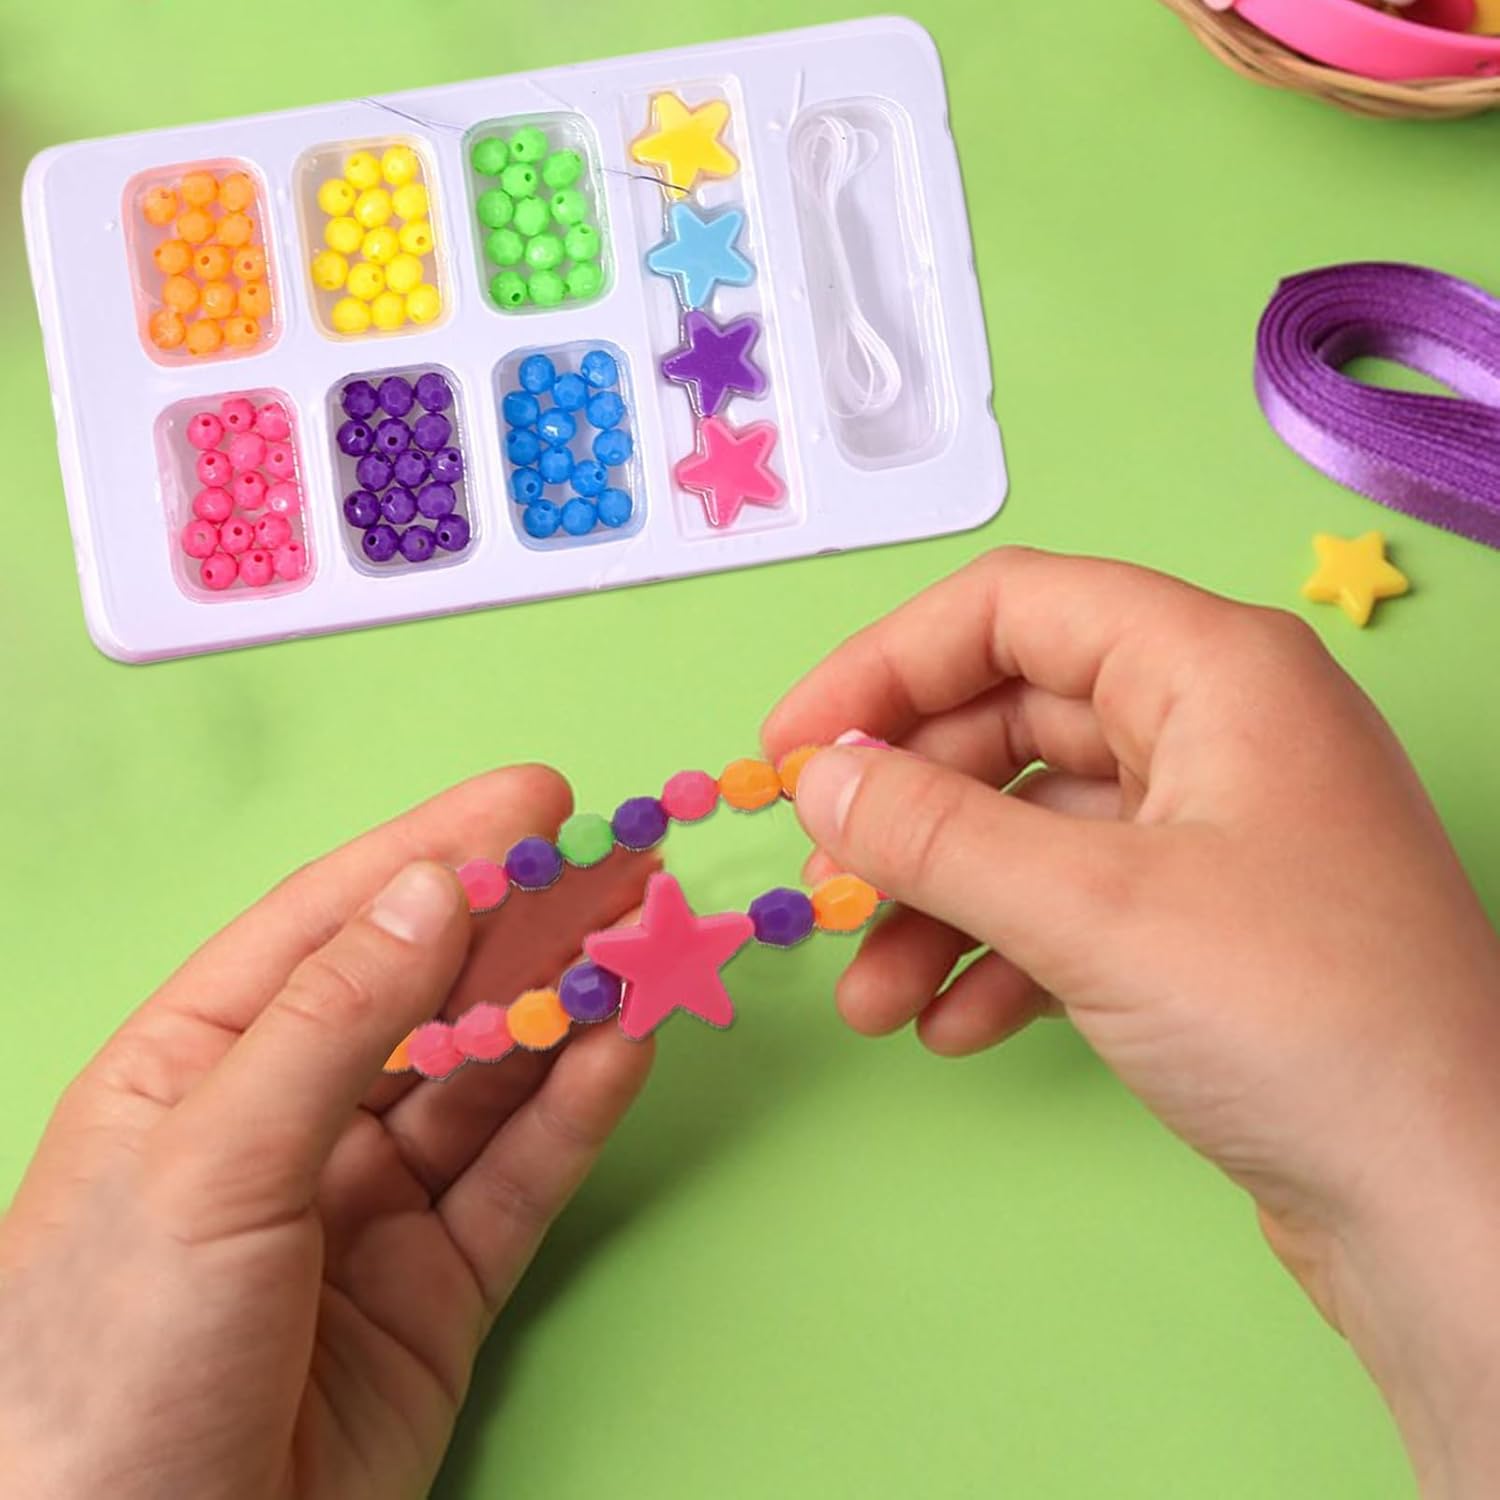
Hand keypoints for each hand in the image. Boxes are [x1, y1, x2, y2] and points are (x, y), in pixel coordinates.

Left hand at [0, 768, 653, 1499]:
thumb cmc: (104, 1367)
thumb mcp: (207, 1164)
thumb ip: (334, 1019)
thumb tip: (437, 888)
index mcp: (198, 1061)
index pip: (333, 923)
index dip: (439, 850)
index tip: (536, 800)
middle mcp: (290, 1116)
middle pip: (430, 989)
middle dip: (526, 921)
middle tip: (625, 858)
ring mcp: (369, 1202)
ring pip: (490, 1076)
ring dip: (569, 1005)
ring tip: (649, 938)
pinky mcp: (437, 1284)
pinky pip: (519, 1174)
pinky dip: (578, 1109)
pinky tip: (626, 1045)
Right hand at [764, 549, 1499, 1497]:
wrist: (1454, 1208)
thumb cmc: (1297, 1019)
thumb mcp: (1092, 910)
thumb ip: (935, 833)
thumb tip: (819, 780)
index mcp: (1212, 667)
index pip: (1012, 609)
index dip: (884, 667)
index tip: (790, 751)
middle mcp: (1217, 728)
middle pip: (1013, 721)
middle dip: (908, 810)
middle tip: (823, 881)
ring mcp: (1218, 831)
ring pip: (1034, 827)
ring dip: (940, 903)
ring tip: (872, 998)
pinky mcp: (1212, 926)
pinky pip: (1074, 906)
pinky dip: (1004, 956)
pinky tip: (957, 1028)